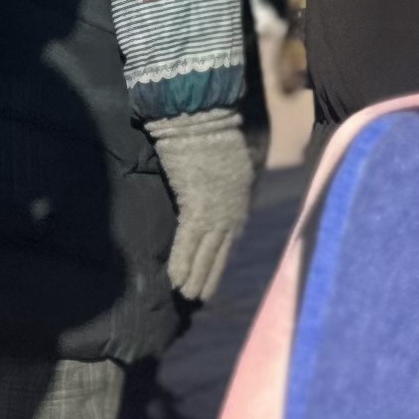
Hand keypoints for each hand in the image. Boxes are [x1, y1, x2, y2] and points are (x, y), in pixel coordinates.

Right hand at [151, 108, 255, 299]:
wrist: (207, 121)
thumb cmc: (219, 133)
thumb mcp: (237, 159)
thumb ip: (232, 178)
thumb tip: (227, 183)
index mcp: (242, 201)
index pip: (230, 237)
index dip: (220, 257)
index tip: (214, 273)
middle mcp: (232, 212)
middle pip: (219, 250)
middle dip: (209, 273)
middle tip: (201, 296)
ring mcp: (216, 213)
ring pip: (205, 251)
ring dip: (195, 276)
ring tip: (188, 295)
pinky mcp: (196, 209)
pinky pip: (188, 242)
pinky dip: (182, 262)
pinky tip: (176, 281)